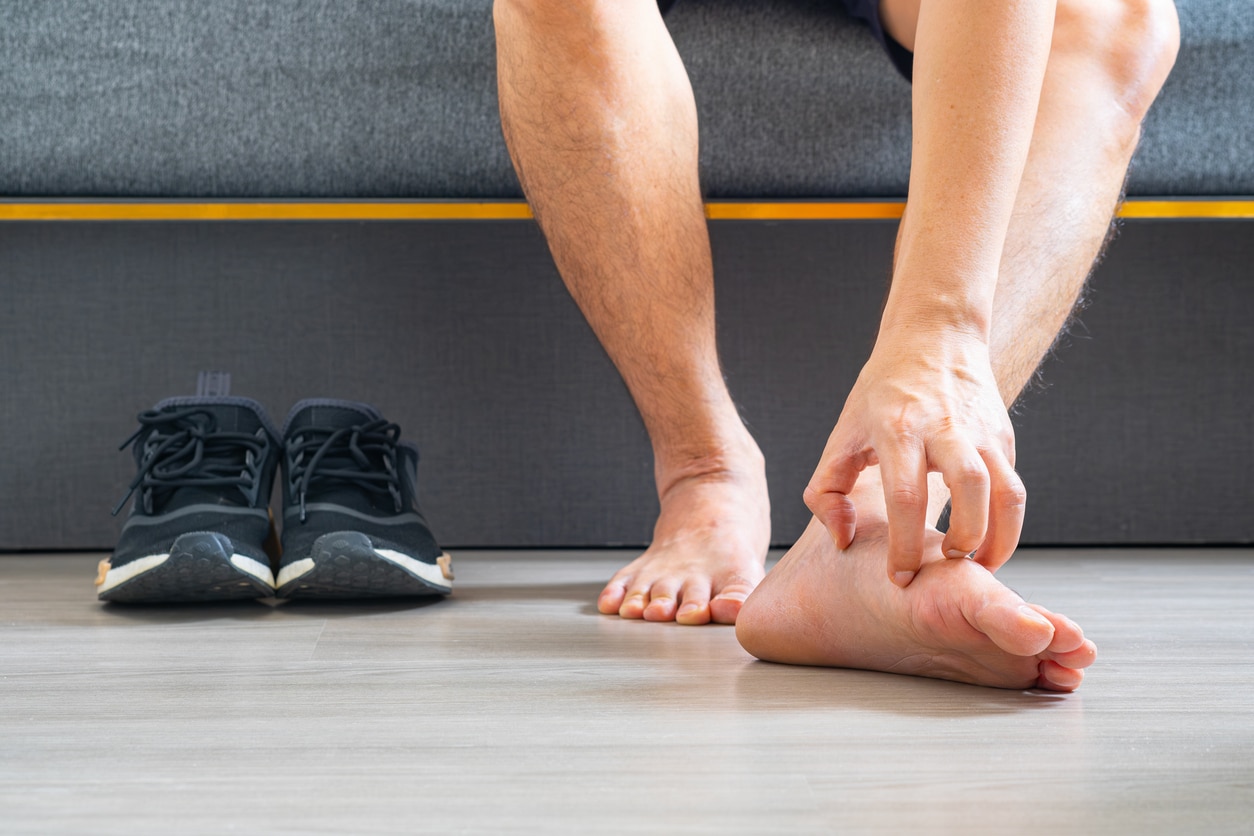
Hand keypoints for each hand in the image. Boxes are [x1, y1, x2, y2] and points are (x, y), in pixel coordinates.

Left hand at [804, 327, 1024, 585]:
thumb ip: (826, 491)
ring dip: (999, 539)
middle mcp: (945, 428)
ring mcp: (981, 431)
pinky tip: (985, 541)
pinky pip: (1014, 486)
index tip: (901, 578)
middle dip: (963, 540)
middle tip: (945, 567)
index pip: (904, 496)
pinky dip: (1007, 522)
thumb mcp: (841, 434)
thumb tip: (843, 539)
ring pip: (1006, 491)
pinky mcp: (1004, 436)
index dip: (905, 545)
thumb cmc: (880, 394)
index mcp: (898, 429)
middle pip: (968, 489)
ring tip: (977, 565)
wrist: (935, 337)